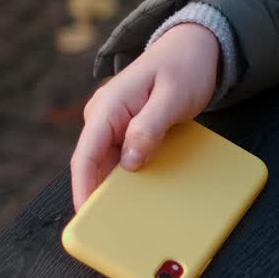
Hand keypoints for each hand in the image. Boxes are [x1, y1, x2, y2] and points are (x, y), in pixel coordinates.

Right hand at [70, 23, 219, 209]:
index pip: (86, 154)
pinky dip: (131, 176)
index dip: (84, 187)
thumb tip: (130, 161)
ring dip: (117, 187)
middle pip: (94, 164)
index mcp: (107, 107)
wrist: (194, 49)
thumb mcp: (172, 96)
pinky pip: (124, 158)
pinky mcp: (128, 130)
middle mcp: (104, 117)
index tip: (86, 214)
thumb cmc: (184, 67)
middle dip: (99, 194)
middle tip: (111, 228)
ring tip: (128, 219)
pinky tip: (142, 195)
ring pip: (109, 164)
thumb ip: (150, 127)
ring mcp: (114, 124)